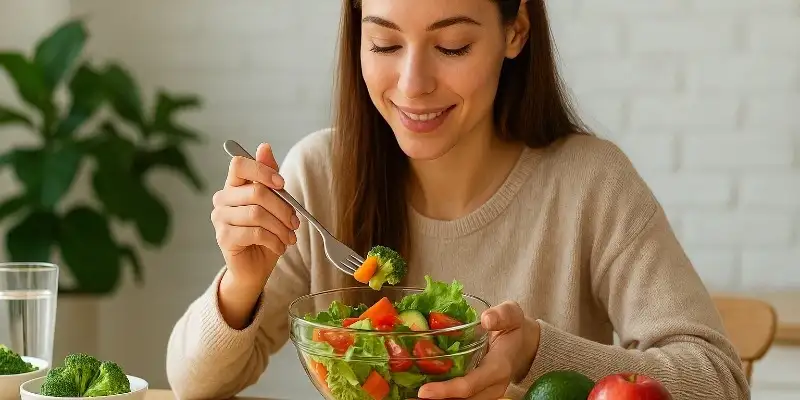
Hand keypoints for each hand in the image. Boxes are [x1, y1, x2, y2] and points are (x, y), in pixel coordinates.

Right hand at [211, 143, 299, 327]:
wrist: (254, 268)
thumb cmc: (265, 234)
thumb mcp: (273, 204)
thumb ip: (269, 177)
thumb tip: (264, 147)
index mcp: (234, 185)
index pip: (240, 164)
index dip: (262, 170)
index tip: (282, 184)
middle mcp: (222, 199)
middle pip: (256, 191)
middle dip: (283, 208)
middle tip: (295, 223)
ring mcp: (220, 218)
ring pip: (257, 213)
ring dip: (281, 227)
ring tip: (289, 238)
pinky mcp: (223, 237)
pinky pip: (255, 232)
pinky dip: (274, 241)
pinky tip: (279, 247)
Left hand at [416, 301, 539, 398]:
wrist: (525, 344)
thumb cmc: (514, 328)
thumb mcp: (512, 314)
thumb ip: (502, 315)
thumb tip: (486, 319)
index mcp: (499, 367)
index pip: (470, 385)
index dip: (446, 390)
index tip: (423, 391)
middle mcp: (494, 386)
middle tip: (409, 395)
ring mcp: (488, 393)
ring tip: (410, 395)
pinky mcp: (482, 394)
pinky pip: (463, 399)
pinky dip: (445, 397)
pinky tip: (426, 392)